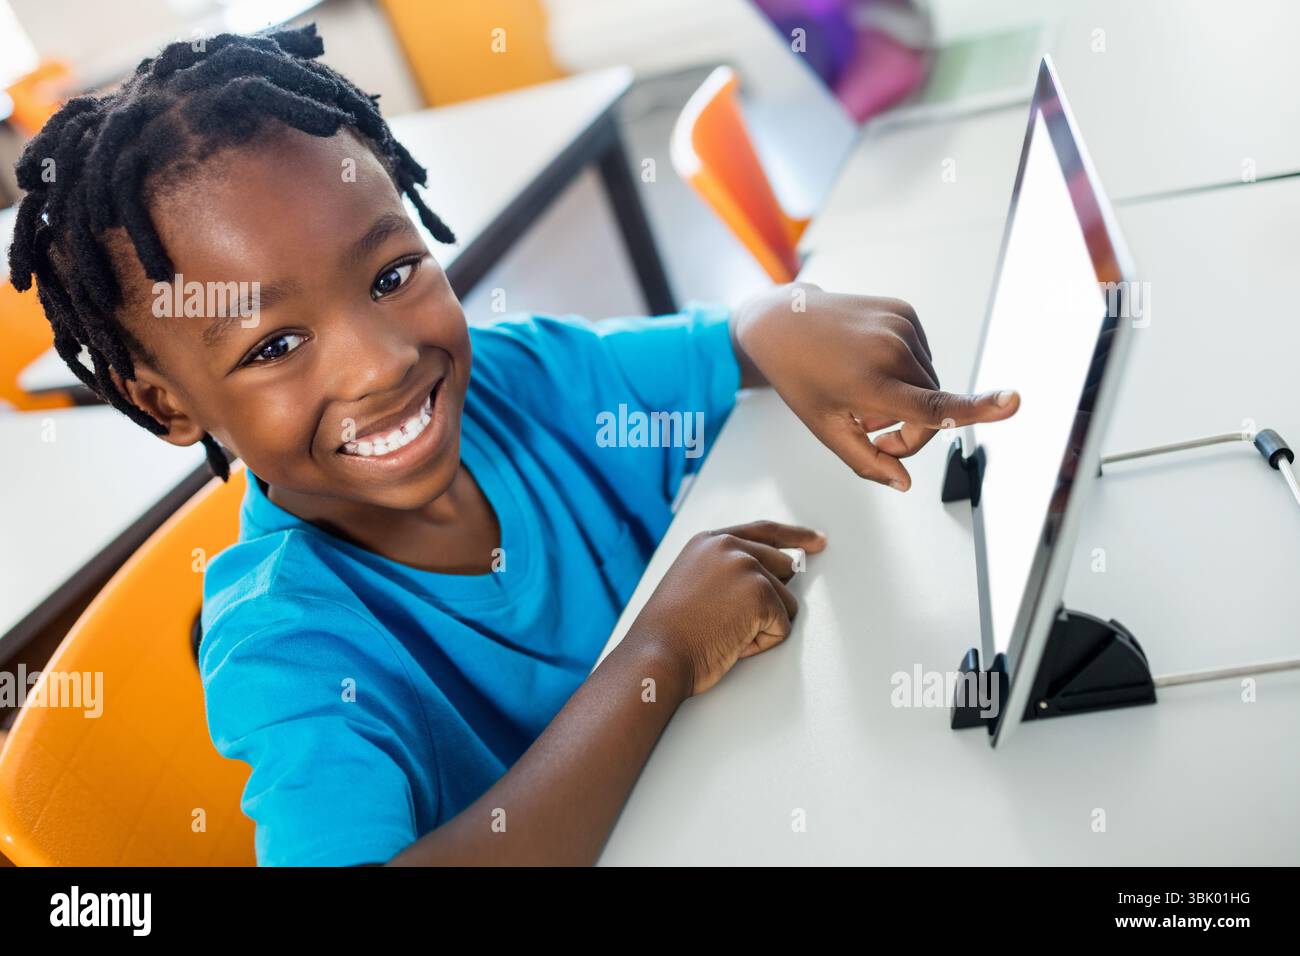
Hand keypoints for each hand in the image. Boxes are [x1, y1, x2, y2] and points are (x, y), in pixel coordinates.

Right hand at [628, 521, 826, 695]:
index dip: (795, 537)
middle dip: (771, 601)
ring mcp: (747, 567)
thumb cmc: (670, 633)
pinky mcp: (761, 593)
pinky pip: (782, 626)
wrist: (657, 655)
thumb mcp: (692, 583)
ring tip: (723, 634)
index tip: (817, 541)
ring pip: (786, 602)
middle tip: (736, 624)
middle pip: (785, 568)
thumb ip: (726, 569)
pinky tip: (731, 643)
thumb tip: (773, 576)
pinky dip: (762, 643)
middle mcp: (729, 546)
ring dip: (762, 626)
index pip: (764, 532)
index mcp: (709, 541)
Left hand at [734, 283, 1020, 489]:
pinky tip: (871, 366)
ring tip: (864, 394)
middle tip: (869, 430)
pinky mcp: (906, 312)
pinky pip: (922, 357)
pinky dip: (906, 370)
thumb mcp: (825, 428)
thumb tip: (903, 483)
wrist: (784, 323)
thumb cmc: (801, 378)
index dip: (977, 410)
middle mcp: (891, 349)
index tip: (1013, 401)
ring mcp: (901, 326)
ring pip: (930, 383)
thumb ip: (867, 461)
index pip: (932, 406)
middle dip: (909, 429)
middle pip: (933, 408)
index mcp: (870, 382)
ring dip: (908, 399)